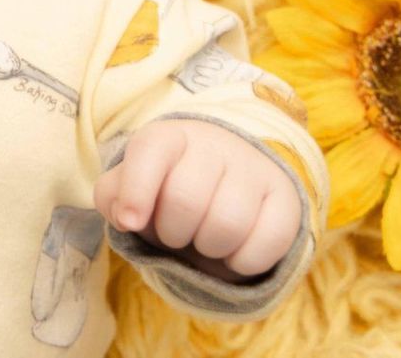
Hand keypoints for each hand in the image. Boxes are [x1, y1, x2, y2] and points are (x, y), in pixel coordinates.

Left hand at [92, 118, 299, 281]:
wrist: (227, 180)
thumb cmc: (168, 188)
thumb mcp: (132, 187)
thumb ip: (114, 196)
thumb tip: (126, 216)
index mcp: (169, 137)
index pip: (151, 151)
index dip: (137, 191)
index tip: (130, 223)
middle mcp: (213, 143)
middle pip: (186, 200)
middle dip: (172, 232)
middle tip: (176, 232)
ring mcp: (253, 167)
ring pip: (227, 225)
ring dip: (208, 249)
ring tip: (204, 238)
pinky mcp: (286, 198)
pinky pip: (266, 244)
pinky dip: (242, 263)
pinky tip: (233, 250)